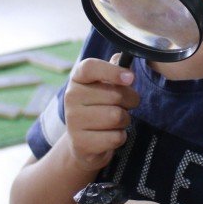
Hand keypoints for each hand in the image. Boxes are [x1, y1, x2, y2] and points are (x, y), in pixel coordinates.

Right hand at [64, 55, 139, 171]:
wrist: (84, 141)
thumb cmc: (100, 106)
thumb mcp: (106, 85)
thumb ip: (115, 69)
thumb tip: (122, 60)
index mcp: (78, 78)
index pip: (91, 67)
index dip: (112, 71)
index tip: (130, 77)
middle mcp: (71, 97)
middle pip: (115, 94)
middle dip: (130, 101)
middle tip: (124, 106)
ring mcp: (73, 121)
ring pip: (117, 116)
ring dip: (125, 120)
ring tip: (116, 122)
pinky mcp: (81, 143)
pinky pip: (115, 137)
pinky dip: (120, 137)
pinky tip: (110, 136)